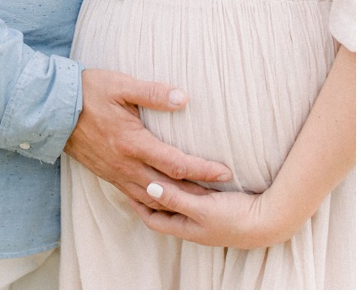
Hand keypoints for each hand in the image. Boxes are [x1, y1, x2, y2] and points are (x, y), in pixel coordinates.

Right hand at [65, 69, 232, 207]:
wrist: (51, 109)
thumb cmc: (87, 92)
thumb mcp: (120, 85)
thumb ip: (152, 92)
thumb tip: (184, 98)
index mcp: (132, 143)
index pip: (176, 164)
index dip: (203, 170)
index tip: (225, 172)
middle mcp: (126, 164)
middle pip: (169, 188)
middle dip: (197, 194)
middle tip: (223, 197)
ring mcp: (115, 173)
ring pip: (152, 198)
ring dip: (177, 202)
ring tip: (200, 203)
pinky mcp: (107, 174)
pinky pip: (135, 197)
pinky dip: (154, 204)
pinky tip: (164, 203)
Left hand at [131, 181, 289, 248]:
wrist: (272, 220)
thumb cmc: (236, 217)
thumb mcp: (202, 208)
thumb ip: (175, 198)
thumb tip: (148, 187)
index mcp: (185, 228)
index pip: (152, 220)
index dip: (138, 204)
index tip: (127, 186)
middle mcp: (193, 225)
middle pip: (164, 211)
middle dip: (151, 195)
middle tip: (137, 175)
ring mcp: (207, 218)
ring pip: (179, 203)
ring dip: (168, 190)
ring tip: (155, 170)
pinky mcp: (219, 208)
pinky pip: (195, 198)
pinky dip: (186, 187)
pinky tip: (185, 174)